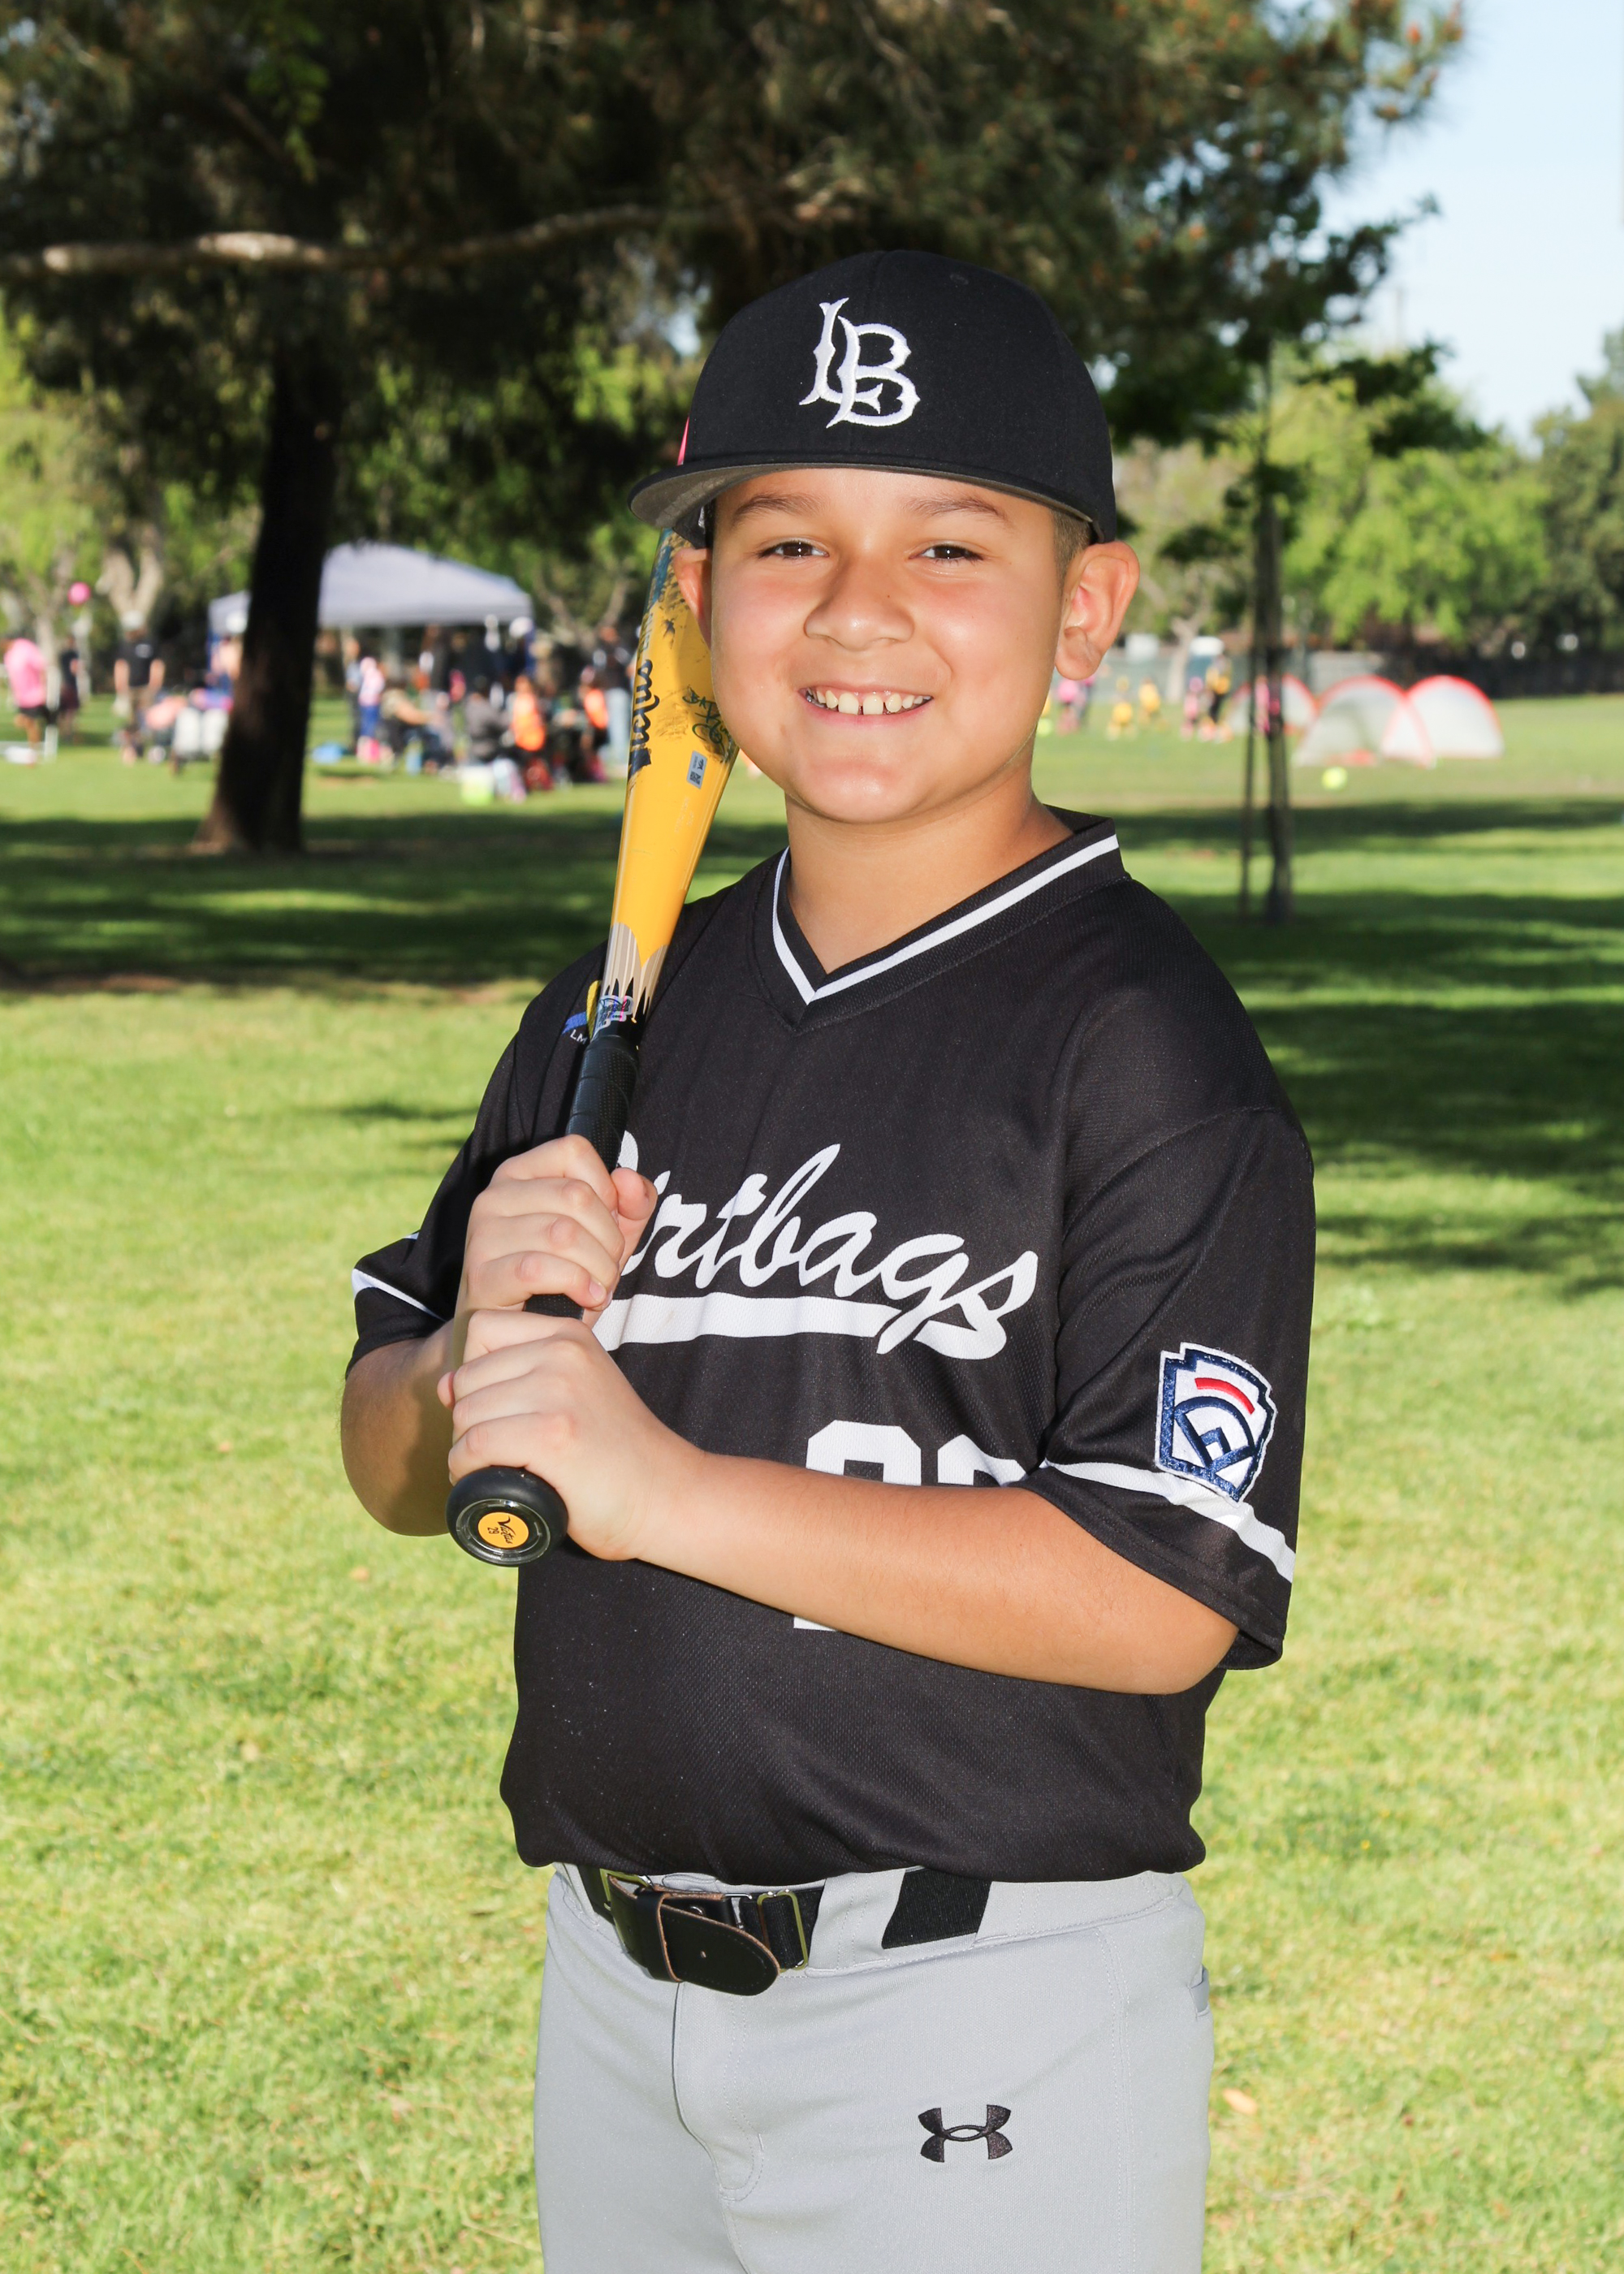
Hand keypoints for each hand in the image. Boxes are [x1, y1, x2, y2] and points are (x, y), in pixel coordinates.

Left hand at [439, 1311, 698, 1560]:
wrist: (666, 1495)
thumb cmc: (615, 1452)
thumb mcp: (577, 1391)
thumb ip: (522, 1374)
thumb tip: (444, 1385)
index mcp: (568, 1335)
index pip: (479, 1328)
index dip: (472, 1372)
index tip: (494, 1408)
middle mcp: (563, 1355)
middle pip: (466, 1377)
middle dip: (467, 1418)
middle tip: (495, 1450)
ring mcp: (559, 1393)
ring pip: (466, 1414)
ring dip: (465, 1450)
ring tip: (492, 1469)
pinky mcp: (553, 1436)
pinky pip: (476, 1445)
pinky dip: (466, 1469)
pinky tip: (483, 1481)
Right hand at [453, 1134, 656, 1362]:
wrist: (516, 1337)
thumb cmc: (560, 1280)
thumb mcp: (605, 1237)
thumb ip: (631, 1204)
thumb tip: (629, 1180)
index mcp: (519, 1174)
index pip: (575, 1150)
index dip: (606, 1190)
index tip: (607, 1225)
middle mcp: (494, 1196)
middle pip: (577, 1195)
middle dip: (609, 1239)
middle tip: (607, 1269)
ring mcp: (482, 1234)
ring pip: (563, 1233)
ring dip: (598, 1267)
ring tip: (598, 1287)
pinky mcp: (481, 1275)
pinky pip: (539, 1268)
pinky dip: (576, 1284)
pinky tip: (588, 1298)